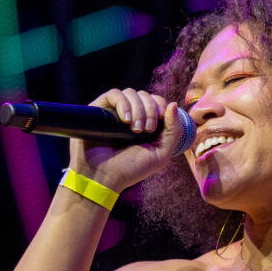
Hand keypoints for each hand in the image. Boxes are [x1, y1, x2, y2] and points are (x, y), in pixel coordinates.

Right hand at [68, 88, 188, 190]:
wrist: (102, 177)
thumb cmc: (131, 169)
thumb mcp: (161, 153)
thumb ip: (173, 131)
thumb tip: (172, 104)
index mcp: (145, 123)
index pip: (156, 101)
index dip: (160, 105)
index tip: (160, 120)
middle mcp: (130, 115)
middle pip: (145, 95)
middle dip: (150, 110)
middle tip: (146, 130)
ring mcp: (114, 112)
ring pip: (130, 93)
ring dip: (138, 108)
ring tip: (134, 129)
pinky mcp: (98, 110)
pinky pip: (113, 94)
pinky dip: (123, 103)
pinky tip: (125, 120)